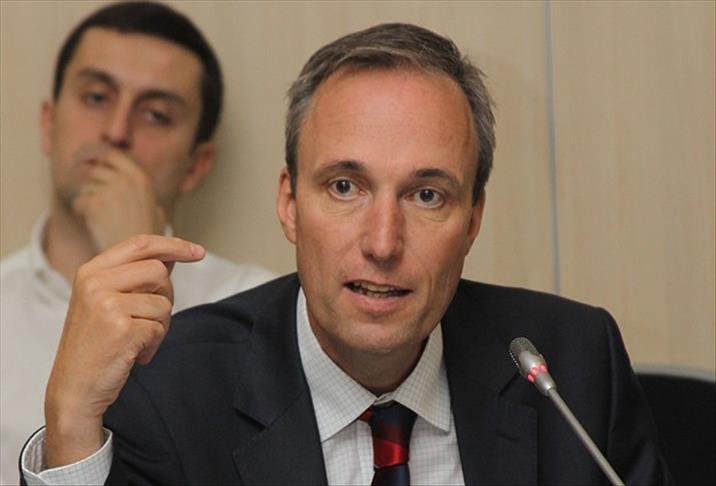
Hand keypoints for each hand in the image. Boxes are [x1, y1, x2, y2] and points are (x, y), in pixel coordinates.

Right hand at [44, 235, 204, 467]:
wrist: (74, 388)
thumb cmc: (96, 345)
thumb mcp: (106, 302)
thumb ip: (136, 277)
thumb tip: (172, 256)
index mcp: (91, 271)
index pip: (141, 243)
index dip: (174, 245)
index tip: (198, 252)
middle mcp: (95, 283)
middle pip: (158, 271)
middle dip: (166, 296)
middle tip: (151, 319)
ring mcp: (106, 305)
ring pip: (163, 303)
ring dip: (159, 326)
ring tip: (136, 341)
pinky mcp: (121, 329)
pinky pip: (159, 328)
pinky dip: (153, 344)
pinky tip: (134, 355)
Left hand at [73, 147, 165, 251]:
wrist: (140, 259)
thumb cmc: (147, 237)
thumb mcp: (155, 208)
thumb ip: (139, 190)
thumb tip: (120, 174)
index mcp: (141, 177)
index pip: (112, 154)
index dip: (100, 161)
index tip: (94, 167)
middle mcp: (126, 180)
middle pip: (95, 170)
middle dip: (93, 184)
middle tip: (98, 203)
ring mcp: (109, 191)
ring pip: (86, 187)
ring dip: (89, 200)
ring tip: (103, 218)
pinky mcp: (94, 205)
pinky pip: (79, 202)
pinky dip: (83, 213)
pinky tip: (97, 224)